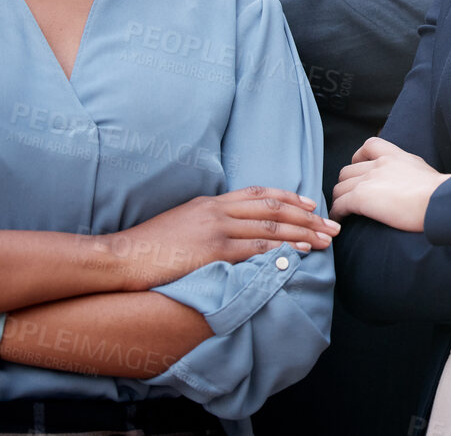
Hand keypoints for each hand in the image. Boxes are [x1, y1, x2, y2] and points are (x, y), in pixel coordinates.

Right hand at [105, 186, 339, 291]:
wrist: (120, 257)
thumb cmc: (148, 246)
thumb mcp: (181, 222)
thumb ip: (207, 220)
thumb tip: (228, 228)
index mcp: (211, 202)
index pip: (260, 194)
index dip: (290, 197)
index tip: (311, 204)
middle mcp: (217, 211)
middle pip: (273, 208)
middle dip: (307, 216)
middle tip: (331, 225)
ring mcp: (215, 230)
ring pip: (270, 227)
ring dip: (302, 234)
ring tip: (324, 241)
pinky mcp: (211, 251)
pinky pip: (253, 249)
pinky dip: (279, 250)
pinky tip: (297, 254)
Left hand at [331, 138, 449, 230]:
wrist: (438, 200)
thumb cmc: (439, 192)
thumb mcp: (424, 172)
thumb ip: (409, 172)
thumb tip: (412, 184)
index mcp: (395, 156)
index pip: (369, 146)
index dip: (358, 158)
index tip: (359, 168)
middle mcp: (379, 164)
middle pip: (348, 170)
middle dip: (346, 184)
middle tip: (350, 197)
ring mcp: (368, 180)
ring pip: (340, 188)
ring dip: (339, 199)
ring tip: (343, 212)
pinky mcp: (361, 198)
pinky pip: (339, 205)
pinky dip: (337, 213)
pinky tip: (340, 221)